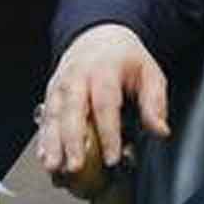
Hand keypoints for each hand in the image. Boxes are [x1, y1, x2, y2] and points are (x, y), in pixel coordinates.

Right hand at [33, 23, 170, 175]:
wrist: (98, 36)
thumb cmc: (124, 58)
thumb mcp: (149, 73)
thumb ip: (155, 103)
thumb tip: (160, 130)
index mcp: (104, 70)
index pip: (105, 104)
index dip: (108, 133)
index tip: (112, 158)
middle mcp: (77, 77)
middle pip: (72, 112)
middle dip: (71, 142)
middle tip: (74, 167)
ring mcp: (61, 85)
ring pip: (53, 116)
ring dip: (51, 144)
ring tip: (53, 167)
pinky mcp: (51, 94)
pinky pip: (45, 118)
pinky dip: (43, 139)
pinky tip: (44, 157)